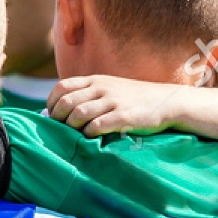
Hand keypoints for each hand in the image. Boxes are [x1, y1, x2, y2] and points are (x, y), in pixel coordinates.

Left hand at [48, 76, 179, 136]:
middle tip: (60, 130)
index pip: (62, 87)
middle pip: (67, 102)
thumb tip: (60, 111)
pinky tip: (92, 138)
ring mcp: (113, 102)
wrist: (166, 101)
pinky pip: (97, 126)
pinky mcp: (124, 117)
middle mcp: (102, 88)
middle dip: (58, 118)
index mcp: (95, 80)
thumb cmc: (134, 99)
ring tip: (76, 135)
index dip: (52, 103)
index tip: (52, 116)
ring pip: (79, 114)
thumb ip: (88, 95)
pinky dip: (89, 134)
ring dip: (72, 127)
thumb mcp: (110, 88)